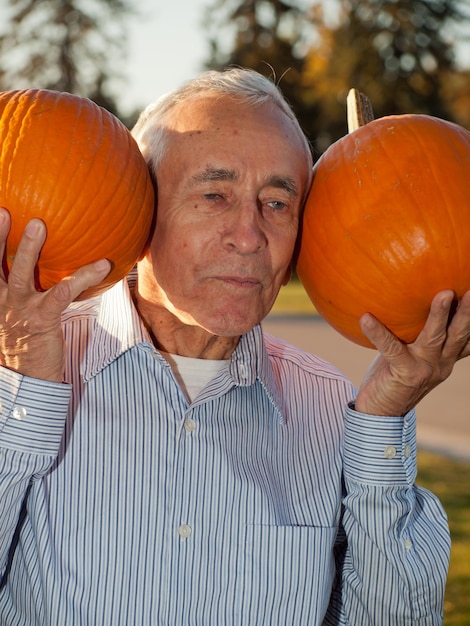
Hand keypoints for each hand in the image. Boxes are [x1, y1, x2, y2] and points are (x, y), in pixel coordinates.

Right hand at [0, 208, 110, 381]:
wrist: (29, 375)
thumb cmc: (27, 338)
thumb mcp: (16, 311)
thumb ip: (22, 286)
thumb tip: (48, 263)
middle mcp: (1, 300)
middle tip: (3, 210)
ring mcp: (20, 309)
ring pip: (19, 274)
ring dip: (28, 248)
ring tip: (39, 225)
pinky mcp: (42, 319)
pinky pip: (63, 293)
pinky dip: (83, 277)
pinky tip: (103, 265)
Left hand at [355, 289, 469, 415]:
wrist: (380, 413)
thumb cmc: (393, 375)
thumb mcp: (412, 355)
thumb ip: (418, 335)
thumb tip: (409, 302)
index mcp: (446, 358)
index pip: (467, 337)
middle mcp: (441, 363)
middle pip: (459, 334)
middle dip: (468, 312)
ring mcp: (425, 369)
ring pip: (436, 338)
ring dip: (440, 315)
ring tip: (444, 294)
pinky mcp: (404, 374)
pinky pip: (391, 349)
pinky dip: (378, 333)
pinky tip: (365, 318)